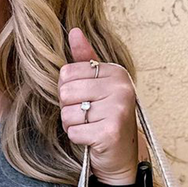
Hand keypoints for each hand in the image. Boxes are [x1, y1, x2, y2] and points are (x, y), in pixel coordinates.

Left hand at [59, 26, 149, 184]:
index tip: (86, 100)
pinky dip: (78, 138)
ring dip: (73, 125)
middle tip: (87, 116)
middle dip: (69, 108)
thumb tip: (74, 31)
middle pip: (65, 92)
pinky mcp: (110, 132)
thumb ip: (85, 60)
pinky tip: (92, 139)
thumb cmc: (106, 118)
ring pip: (68, 113)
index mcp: (116, 72)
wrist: (122, 155)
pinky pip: (74, 131)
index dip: (68, 90)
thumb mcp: (98, 86)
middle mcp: (121, 87)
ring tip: (90, 127)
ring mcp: (118, 109)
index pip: (67, 73)